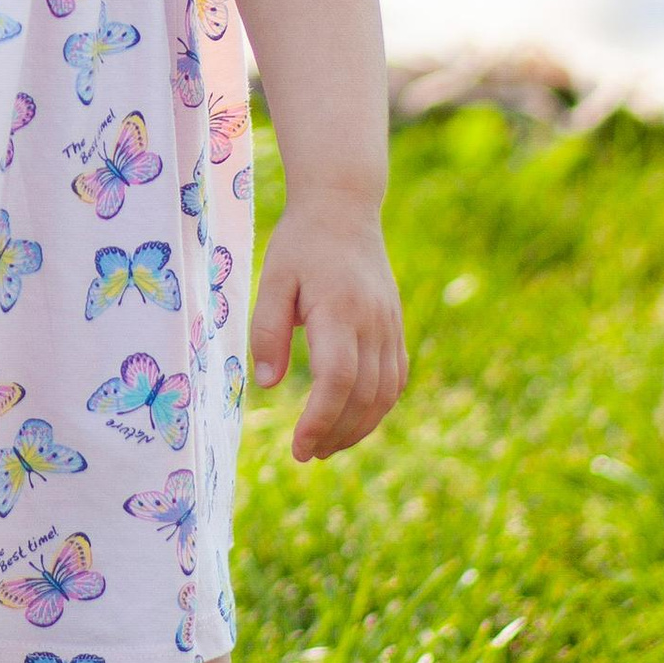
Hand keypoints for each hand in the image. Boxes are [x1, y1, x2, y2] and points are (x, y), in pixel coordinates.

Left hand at [250, 202, 407, 462]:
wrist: (344, 208)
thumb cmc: (300, 243)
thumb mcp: (273, 279)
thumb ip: (268, 331)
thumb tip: (268, 385)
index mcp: (339, 310)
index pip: (337, 380)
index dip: (320, 420)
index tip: (299, 447)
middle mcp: (372, 323)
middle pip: (363, 396)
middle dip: (336, 434)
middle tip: (306, 455)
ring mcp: (389, 326)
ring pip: (384, 394)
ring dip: (357, 428)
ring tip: (325, 447)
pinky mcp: (395, 327)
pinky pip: (395, 379)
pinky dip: (377, 408)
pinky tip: (353, 420)